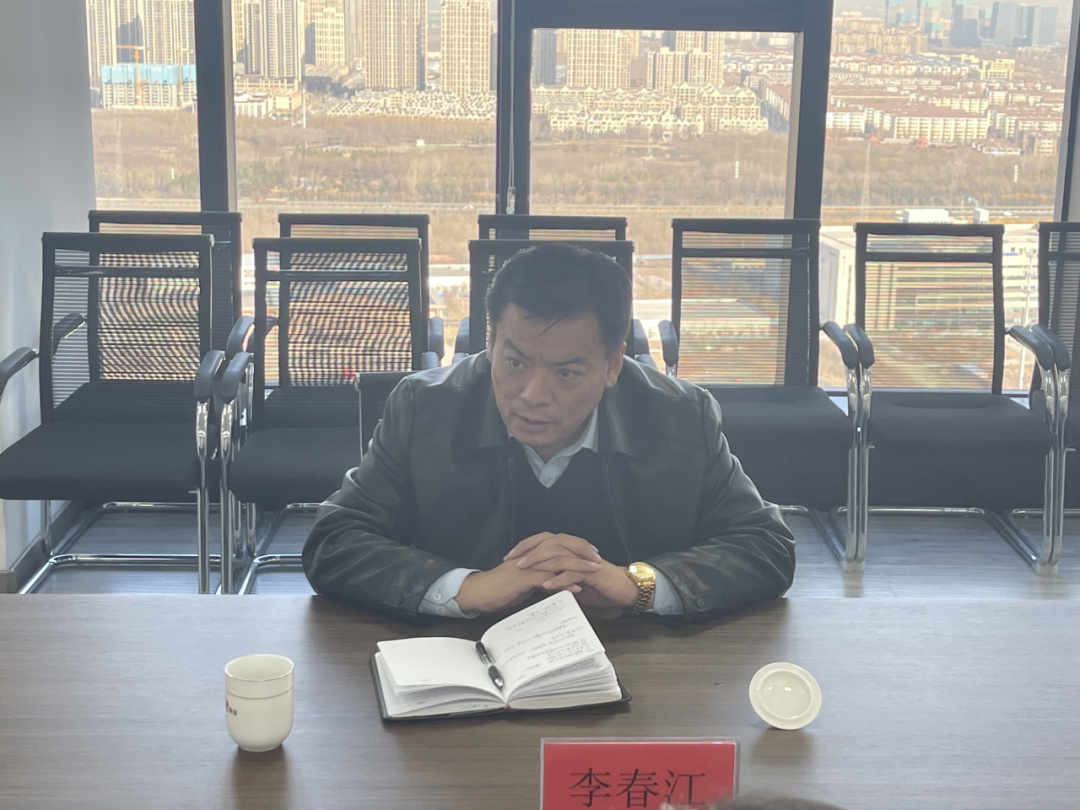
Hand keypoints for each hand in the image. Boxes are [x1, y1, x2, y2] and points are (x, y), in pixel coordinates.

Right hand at [455, 556, 593, 614]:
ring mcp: (528, 566)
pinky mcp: (524, 578)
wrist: (478, 593)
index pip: (558, 544)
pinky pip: (548, 578)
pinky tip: (576, 588)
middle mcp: (531, 556)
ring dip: (578, 566)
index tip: (591, 552)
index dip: (576, 546)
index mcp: (532, 554)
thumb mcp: (523, 582)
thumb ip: (539, 579)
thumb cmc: (498, 588)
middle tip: (598, 558)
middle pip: (562, 547)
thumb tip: (554, 584)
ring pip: (558, 561)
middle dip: (582, 552)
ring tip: (593, 571)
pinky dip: (564, 583)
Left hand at [506, 533, 639, 609]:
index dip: (525, 547)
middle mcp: (575, 551)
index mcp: (569, 551)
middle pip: (547, 543)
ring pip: (558, 554)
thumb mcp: (572, 583)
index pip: (543, 542)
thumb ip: (556, 579)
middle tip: (512, 560)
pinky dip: (558, 579)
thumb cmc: (599, 585)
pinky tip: (547, 585)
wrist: (623, 589)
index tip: (509, 557)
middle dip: (528, 551)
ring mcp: (583, 560)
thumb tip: (537, 584)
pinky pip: (572, 573)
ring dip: (539, 561)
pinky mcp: (592, 572)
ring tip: (524, 569)